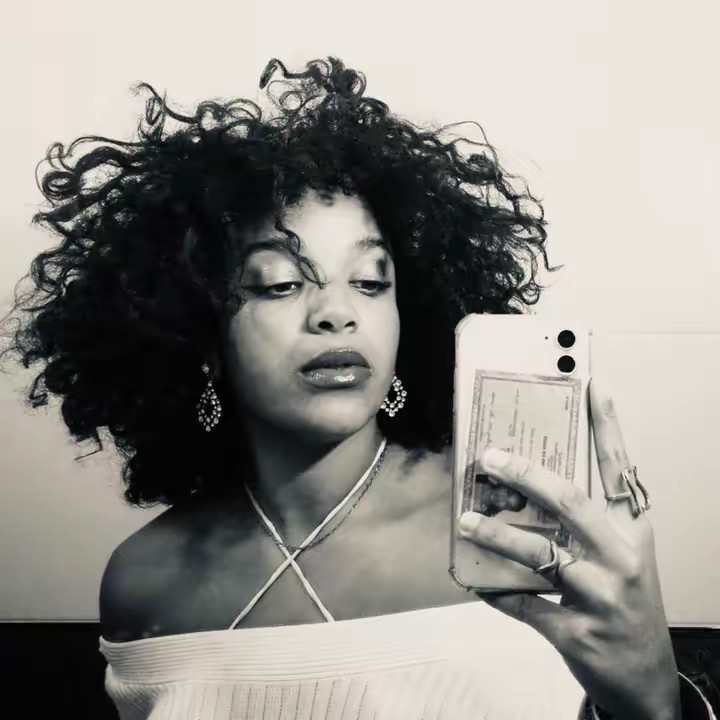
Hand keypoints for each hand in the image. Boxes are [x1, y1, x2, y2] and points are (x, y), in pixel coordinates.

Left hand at [458, 378, 680, 719]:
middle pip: (570, 502)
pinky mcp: (576, 633)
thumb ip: (585, 519)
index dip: (607, 423)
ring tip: (464, 519)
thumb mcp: (619, 552)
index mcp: (632, 530)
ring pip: (540, 553)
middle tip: (489, 456)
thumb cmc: (626, 599)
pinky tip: (476, 581)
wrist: (645, 676)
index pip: (620, 466)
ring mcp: (601, 596)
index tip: (593, 381)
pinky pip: (524, 605)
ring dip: (496, 534)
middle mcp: (621, 557)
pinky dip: (496, 592)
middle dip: (525, 475)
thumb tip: (527, 481)